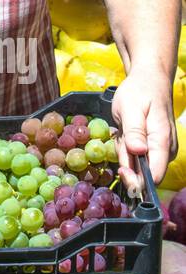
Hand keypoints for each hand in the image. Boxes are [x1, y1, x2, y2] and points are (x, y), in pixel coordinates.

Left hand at [111, 71, 176, 194]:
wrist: (148, 80)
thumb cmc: (140, 91)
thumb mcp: (130, 108)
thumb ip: (134, 131)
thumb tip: (138, 151)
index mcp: (162, 141)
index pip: (154, 175)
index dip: (136, 180)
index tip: (120, 170)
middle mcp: (165, 150)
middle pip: (144, 175)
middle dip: (126, 164)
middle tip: (120, 137)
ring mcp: (160, 149)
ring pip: (137, 166)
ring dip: (124, 153)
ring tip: (124, 130)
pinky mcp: (153, 147)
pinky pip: (135, 157)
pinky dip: (125, 148)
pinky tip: (125, 132)